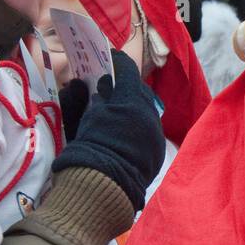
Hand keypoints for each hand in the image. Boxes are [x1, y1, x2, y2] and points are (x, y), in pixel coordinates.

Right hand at [51, 52, 164, 209]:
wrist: (104, 186)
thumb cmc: (91, 148)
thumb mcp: (86, 119)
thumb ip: (92, 99)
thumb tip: (93, 86)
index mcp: (130, 102)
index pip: (128, 72)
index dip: (118, 62)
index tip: (111, 58)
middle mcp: (148, 114)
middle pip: (140, 91)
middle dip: (126, 86)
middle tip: (111, 86)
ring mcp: (155, 133)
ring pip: (146, 111)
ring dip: (133, 107)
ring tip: (117, 110)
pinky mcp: (158, 150)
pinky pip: (149, 129)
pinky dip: (138, 125)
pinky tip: (125, 131)